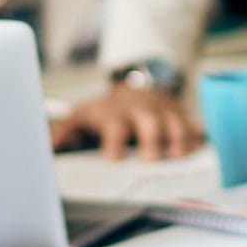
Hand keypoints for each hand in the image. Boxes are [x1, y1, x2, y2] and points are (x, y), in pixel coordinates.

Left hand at [50, 81, 201, 159]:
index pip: (114, 126)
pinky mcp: (182, 116)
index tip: (113, 157)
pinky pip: (194, 124)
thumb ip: (65, 131)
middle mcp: (141, 113)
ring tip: (178, 154)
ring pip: (175, 122)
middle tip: (151, 158)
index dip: (114, 140)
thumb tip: (46, 145)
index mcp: (116, 115)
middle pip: (149, 122)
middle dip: (152, 138)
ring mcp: (164, 113)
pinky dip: (198, 134)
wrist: (137, 88)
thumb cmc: (108, 111)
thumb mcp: (82, 115)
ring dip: (178, 138)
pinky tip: (200, 145)